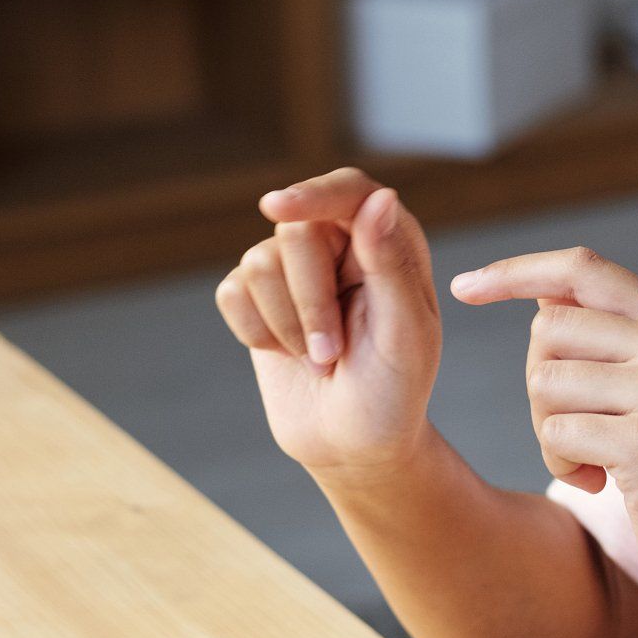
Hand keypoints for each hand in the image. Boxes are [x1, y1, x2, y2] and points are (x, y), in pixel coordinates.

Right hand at [215, 169, 441, 480]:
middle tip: (331, 354)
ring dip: (285, 325)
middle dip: (308, 302)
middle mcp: (342, 243)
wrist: (354, 446)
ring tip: (319, 360)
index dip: (312, 194)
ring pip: (258, 262)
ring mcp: (295, 269)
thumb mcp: (406, 335)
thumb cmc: (394, 390)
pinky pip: (231, 292)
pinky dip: (256, 333)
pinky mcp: (258, 298)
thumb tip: (381, 198)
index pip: (349, 190)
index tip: (274, 208)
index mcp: (391, 241)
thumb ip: (392, 265)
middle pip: (295, 230)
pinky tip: (285, 354)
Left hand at [449, 245, 637, 618]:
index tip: (464, 285)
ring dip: (550, 432)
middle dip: (541, 383)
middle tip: (577, 431)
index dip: (517, 272)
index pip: (584, 269)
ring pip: (545, 381)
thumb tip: (543, 296)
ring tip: (594, 462)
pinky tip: (601, 484)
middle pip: (550, 328)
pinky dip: (563, 465)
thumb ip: (613, 341)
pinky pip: (555, 433)